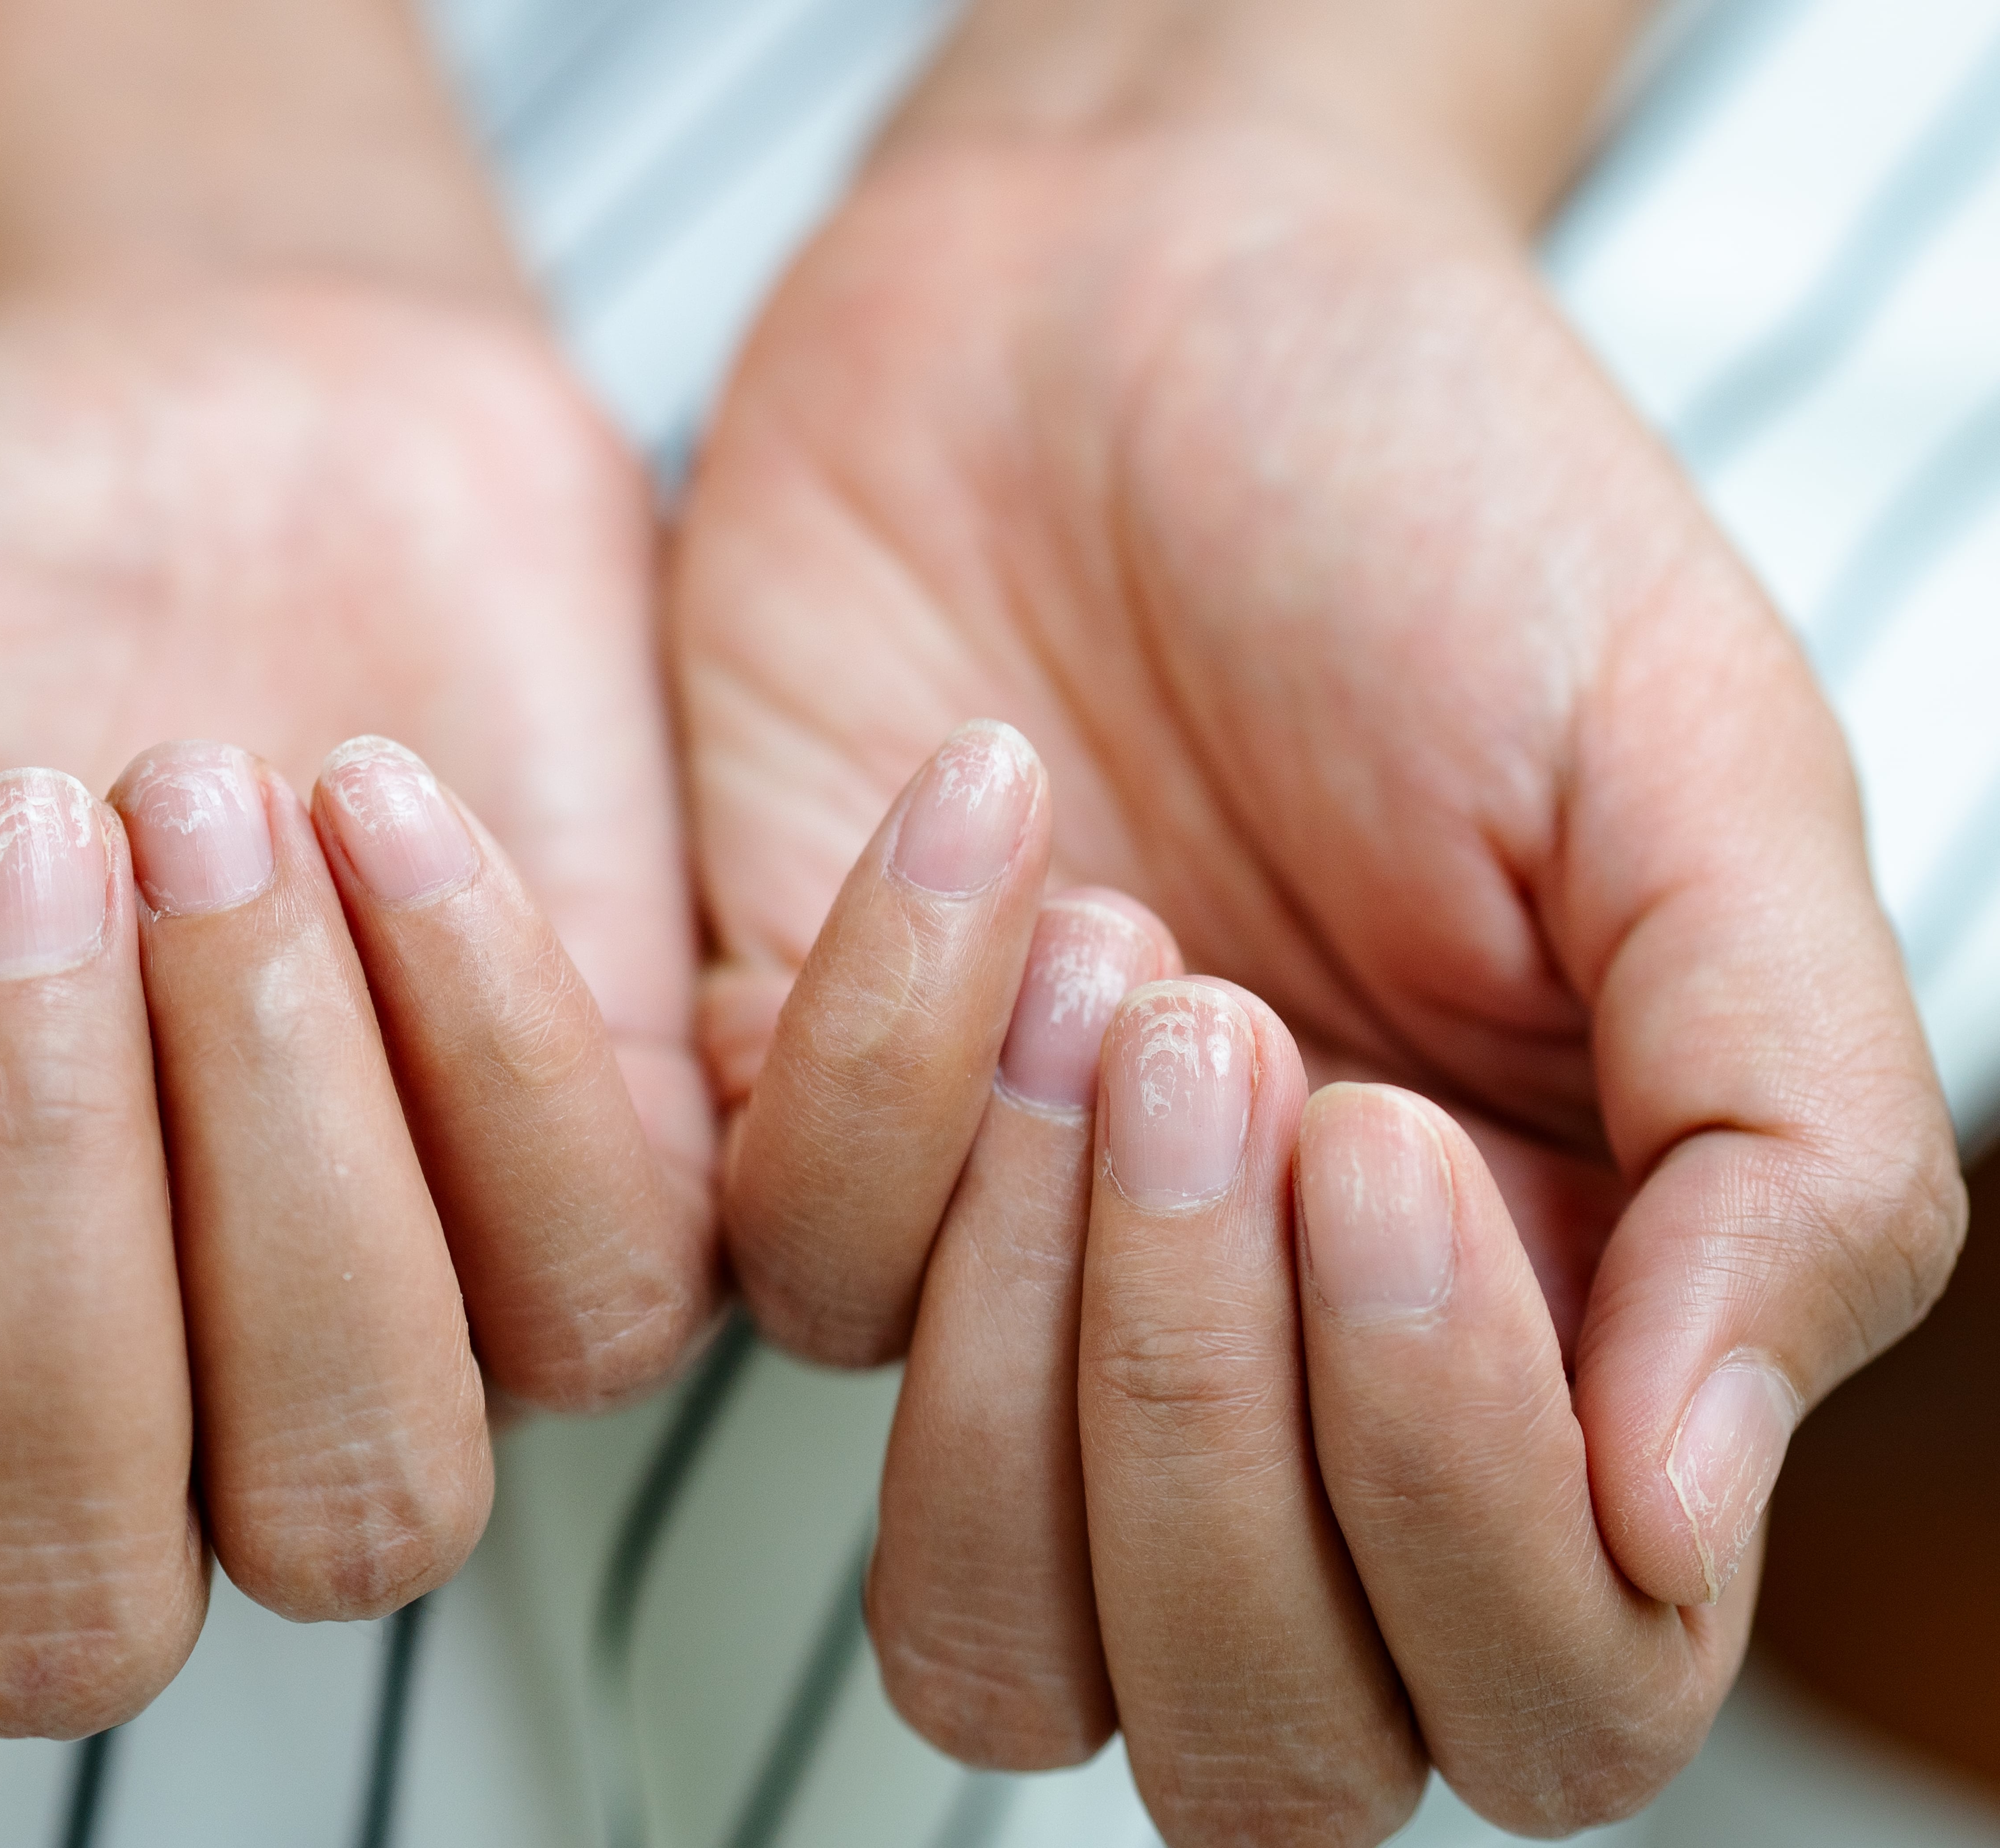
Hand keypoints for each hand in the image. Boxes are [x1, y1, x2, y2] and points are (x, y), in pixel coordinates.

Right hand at [0, 282, 712, 1735]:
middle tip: (3, 814)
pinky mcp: (581, 1234)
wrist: (186, 421)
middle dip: (31, 1205)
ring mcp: (351, 1365)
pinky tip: (370, 787)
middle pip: (52, 1598)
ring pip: (359, 1504)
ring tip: (193, 788)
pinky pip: (595, 1299)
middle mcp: (79, 1443)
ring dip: (273, 1147)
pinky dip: (480, 1036)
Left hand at [680, 106, 1963, 1842]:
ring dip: (1033, 1348)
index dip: (1462, 1509)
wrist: (1137, 302)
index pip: (1540, 1689)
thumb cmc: (1445, 520)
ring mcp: (1014, 1301)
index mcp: (1551, 1332)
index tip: (1393, 1151)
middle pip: (1245, 1740)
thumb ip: (1787, 1153)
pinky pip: (786, 1289)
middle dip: (1222, 1446)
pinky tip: (980, 813)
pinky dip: (877, 1051)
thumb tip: (1696, 1515)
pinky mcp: (784, 1159)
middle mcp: (1278, 1380)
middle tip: (1246, 1059)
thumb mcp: (1703, 781)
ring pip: (981, 1638)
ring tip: (1120, 975)